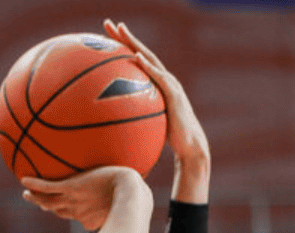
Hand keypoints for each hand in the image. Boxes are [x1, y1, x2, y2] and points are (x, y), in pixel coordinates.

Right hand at [21, 166, 149, 231]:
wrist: (128, 193)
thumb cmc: (134, 195)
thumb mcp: (128, 196)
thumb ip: (127, 192)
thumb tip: (134, 182)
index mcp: (88, 218)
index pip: (74, 216)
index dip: (66, 212)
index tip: (63, 209)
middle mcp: (78, 211)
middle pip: (58, 210)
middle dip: (48, 208)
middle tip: (39, 203)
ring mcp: (73, 200)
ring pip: (48, 202)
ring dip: (36, 199)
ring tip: (26, 194)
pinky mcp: (71, 188)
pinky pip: (48, 187)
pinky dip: (35, 185)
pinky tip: (23, 179)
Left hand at [105, 20, 209, 201]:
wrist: (189, 147)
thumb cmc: (167, 137)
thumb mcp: (145, 124)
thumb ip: (131, 116)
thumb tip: (108, 124)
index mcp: (155, 84)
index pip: (135, 60)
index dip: (121, 46)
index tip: (105, 35)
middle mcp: (162, 78)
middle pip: (140, 52)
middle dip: (124, 36)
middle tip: (107, 23)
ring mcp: (169, 84)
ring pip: (149, 59)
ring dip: (134, 44)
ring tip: (120, 30)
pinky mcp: (174, 95)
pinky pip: (159, 78)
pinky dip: (148, 67)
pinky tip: (136, 57)